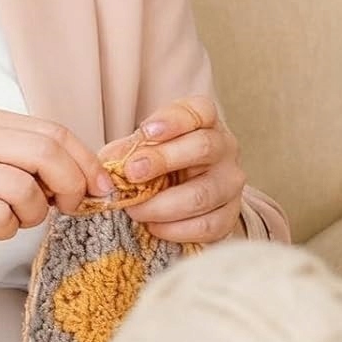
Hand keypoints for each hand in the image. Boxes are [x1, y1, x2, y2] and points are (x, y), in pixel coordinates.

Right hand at [0, 107, 114, 285]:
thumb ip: (33, 161)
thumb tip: (92, 179)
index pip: (54, 132)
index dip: (87, 163)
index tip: (100, 189)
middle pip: (45, 154)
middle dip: (70, 187)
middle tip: (67, 208)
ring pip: (25, 190)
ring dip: (33, 216)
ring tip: (14, 219)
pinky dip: (5, 231)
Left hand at [98, 94, 245, 243]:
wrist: (179, 192)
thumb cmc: (156, 161)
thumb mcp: (138, 147)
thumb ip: (125, 151)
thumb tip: (110, 164)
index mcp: (203, 121)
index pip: (197, 111)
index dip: (173, 120)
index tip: (146, 131)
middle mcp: (224, 147)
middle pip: (203, 148)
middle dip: (163, 160)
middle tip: (132, 172)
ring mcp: (230, 181)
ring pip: (203, 193)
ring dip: (162, 205)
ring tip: (134, 209)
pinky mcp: (229, 214)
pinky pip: (207, 225)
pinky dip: (175, 229)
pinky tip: (153, 227)